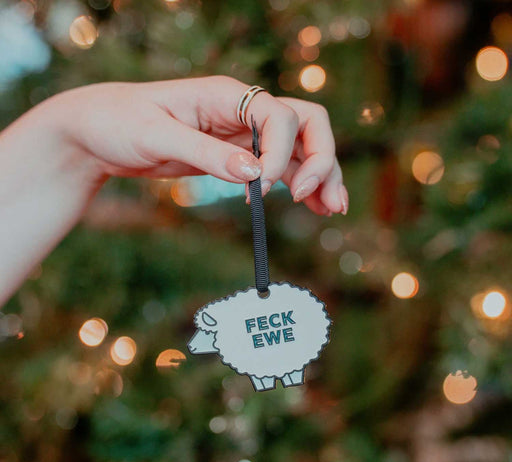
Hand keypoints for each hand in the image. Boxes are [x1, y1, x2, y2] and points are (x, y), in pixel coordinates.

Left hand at [46, 75, 347, 214]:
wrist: (98, 133)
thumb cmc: (119, 122)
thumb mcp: (157, 135)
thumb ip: (206, 153)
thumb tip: (254, 175)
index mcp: (227, 94)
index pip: (280, 115)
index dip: (281, 153)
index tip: (262, 189)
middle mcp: (243, 111)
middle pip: (306, 125)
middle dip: (321, 160)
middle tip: (319, 199)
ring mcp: (242, 134)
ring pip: (299, 149)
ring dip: (321, 177)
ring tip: (332, 210)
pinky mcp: (235, 156)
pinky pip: (279, 168)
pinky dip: (298, 185)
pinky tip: (309, 206)